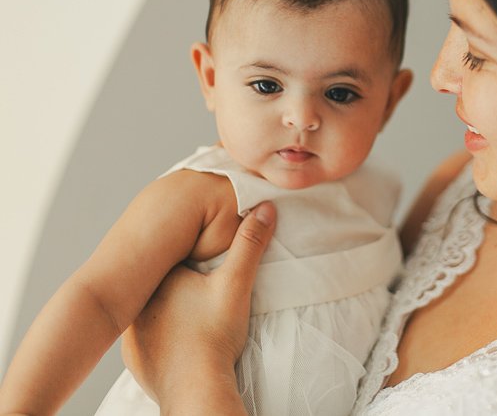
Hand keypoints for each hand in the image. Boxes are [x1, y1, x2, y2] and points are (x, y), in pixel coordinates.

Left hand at [122, 202, 275, 411]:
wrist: (195, 387)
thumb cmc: (213, 336)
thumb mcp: (236, 284)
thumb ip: (249, 245)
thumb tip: (263, 209)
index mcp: (162, 278)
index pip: (174, 256)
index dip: (192, 257)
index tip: (206, 264)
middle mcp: (140, 303)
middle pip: (164, 284)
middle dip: (181, 285)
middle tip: (202, 293)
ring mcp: (133, 333)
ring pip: (153, 312)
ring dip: (169, 312)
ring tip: (192, 317)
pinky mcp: (135, 358)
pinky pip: (147, 340)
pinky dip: (161, 338)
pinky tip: (179, 341)